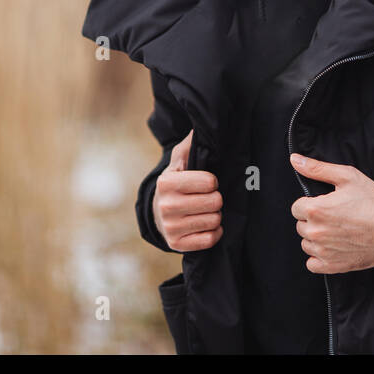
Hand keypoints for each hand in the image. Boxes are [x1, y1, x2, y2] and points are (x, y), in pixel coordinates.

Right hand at [153, 130, 222, 250]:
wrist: (158, 213)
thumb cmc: (176, 182)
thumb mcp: (179, 161)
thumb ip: (190, 145)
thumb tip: (199, 128)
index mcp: (167, 182)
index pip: (209, 181)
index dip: (212, 181)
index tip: (207, 182)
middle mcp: (166, 205)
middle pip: (215, 202)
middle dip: (216, 198)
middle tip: (208, 197)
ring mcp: (171, 227)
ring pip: (214, 221)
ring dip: (215, 215)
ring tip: (206, 210)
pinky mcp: (176, 244)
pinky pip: (210, 240)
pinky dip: (214, 232)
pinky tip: (206, 225)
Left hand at [289, 153, 373, 273]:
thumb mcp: (347, 176)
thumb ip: (317, 168)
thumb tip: (296, 160)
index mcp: (317, 209)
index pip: (296, 208)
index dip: (310, 204)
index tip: (324, 205)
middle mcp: (317, 232)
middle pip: (301, 226)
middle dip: (313, 220)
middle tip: (334, 216)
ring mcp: (325, 251)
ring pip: (306, 244)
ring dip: (316, 238)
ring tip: (337, 230)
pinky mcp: (334, 266)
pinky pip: (313, 264)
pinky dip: (320, 257)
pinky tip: (334, 247)